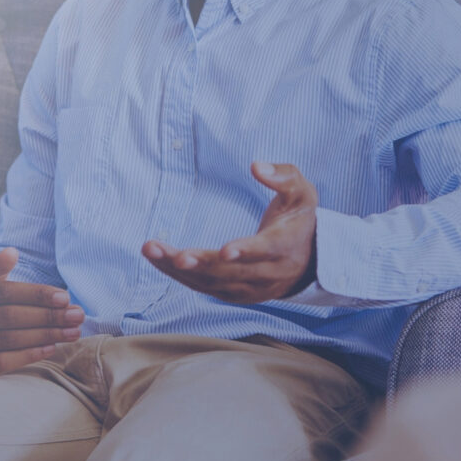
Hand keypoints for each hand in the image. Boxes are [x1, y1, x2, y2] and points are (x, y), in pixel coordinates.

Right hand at [0, 247, 83, 374]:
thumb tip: (11, 252)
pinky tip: (51, 348)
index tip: (65, 298)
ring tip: (72, 332)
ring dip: (46, 335)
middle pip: (10, 316)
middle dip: (48, 316)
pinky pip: (4, 361)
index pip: (5, 292)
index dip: (37, 295)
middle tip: (77, 316)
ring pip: (10, 339)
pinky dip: (30, 354)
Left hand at [142, 162, 318, 303]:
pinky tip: (158, 258)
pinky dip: (178, 275)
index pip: (265, 251)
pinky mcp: (233, 294)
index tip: (225, 251)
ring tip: (151, 249)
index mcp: (285, 246)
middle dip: (199, 263)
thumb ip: (284, 176)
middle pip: (229, 271)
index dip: (246, 251)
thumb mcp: (303, 193)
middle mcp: (267, 273)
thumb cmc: (299, 221)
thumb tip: (256, 166)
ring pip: (211, 282)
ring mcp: (249, 289)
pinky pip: (203, 287)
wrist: (309, 264)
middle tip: (171, 253)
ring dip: (178, 269)